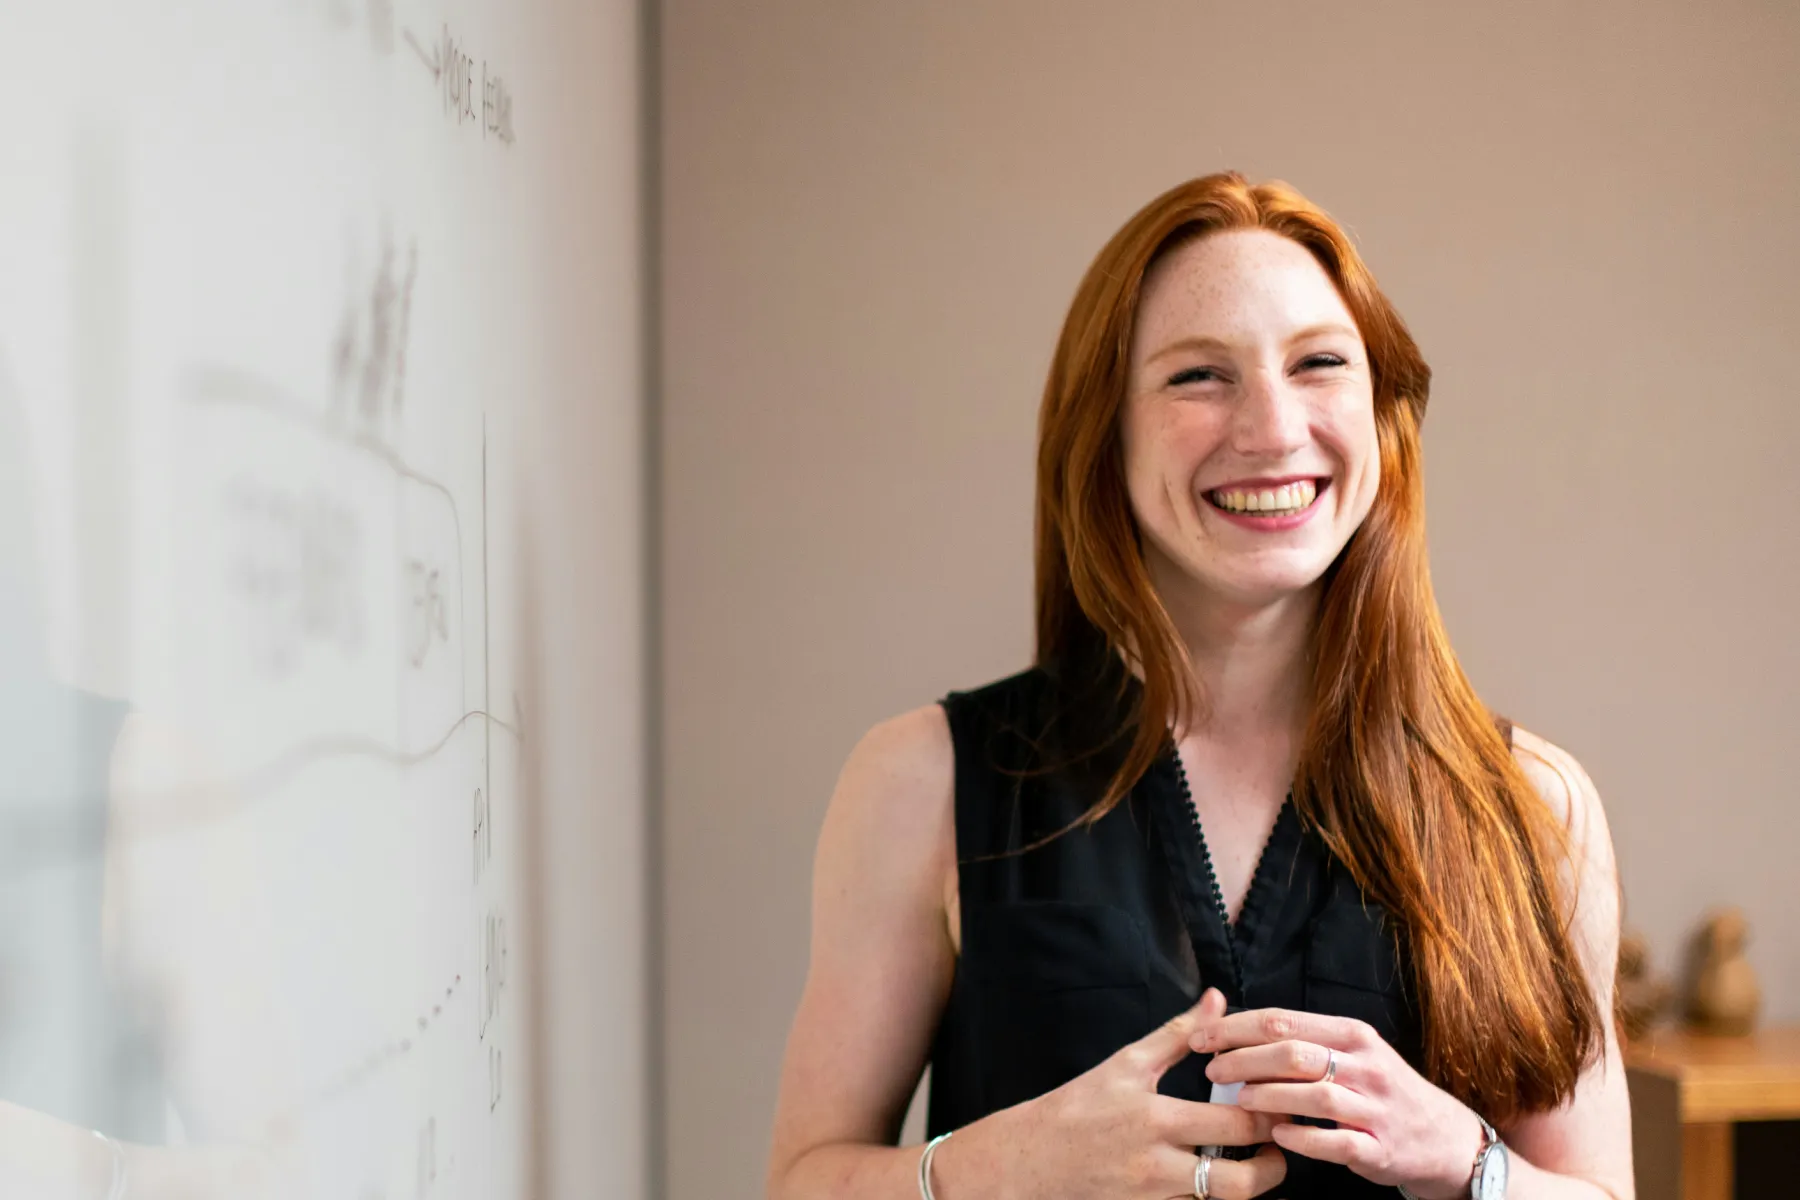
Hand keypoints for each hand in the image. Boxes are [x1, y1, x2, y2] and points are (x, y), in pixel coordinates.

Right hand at [953, 989, 1285, 1199]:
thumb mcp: (1125, 1064)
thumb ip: (1177, 1034)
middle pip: (1245, 1177)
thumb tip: (1216, 999)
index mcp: (1157, 1119)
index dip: (1271, 1115)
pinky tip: (1219, 1172)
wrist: (1028, 1161)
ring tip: (1258, 1159)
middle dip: (1276, 1157)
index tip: (1282, 1100)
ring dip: (1251, 1181)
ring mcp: (1156, 1198)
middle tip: (1283, 1135)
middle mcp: (1160, 1166)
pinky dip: (1215, 1192)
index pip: (1237, 1124)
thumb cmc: (1077, 1107)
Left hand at [1188, 993, 1484, 1198]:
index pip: (1283, 1020)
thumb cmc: (1382, 1090)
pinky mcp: (1380, 1149)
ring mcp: (1375, 1108)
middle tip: (1212, 1070)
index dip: (1235, 1027)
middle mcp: (1365, 1065)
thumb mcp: (1353, 1052)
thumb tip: (1237, 1028)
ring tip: (1238, 1100)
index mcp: (1352, 1035)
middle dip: (1244, 1059)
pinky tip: (1277, 1134)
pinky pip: (1336, 1142)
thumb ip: (1303, 1040)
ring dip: (1268, 1096)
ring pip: (1314, 1094)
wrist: (1444, 1137)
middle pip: (1293, 1053)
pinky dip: (1303, 1138)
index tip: (1202, 1037)